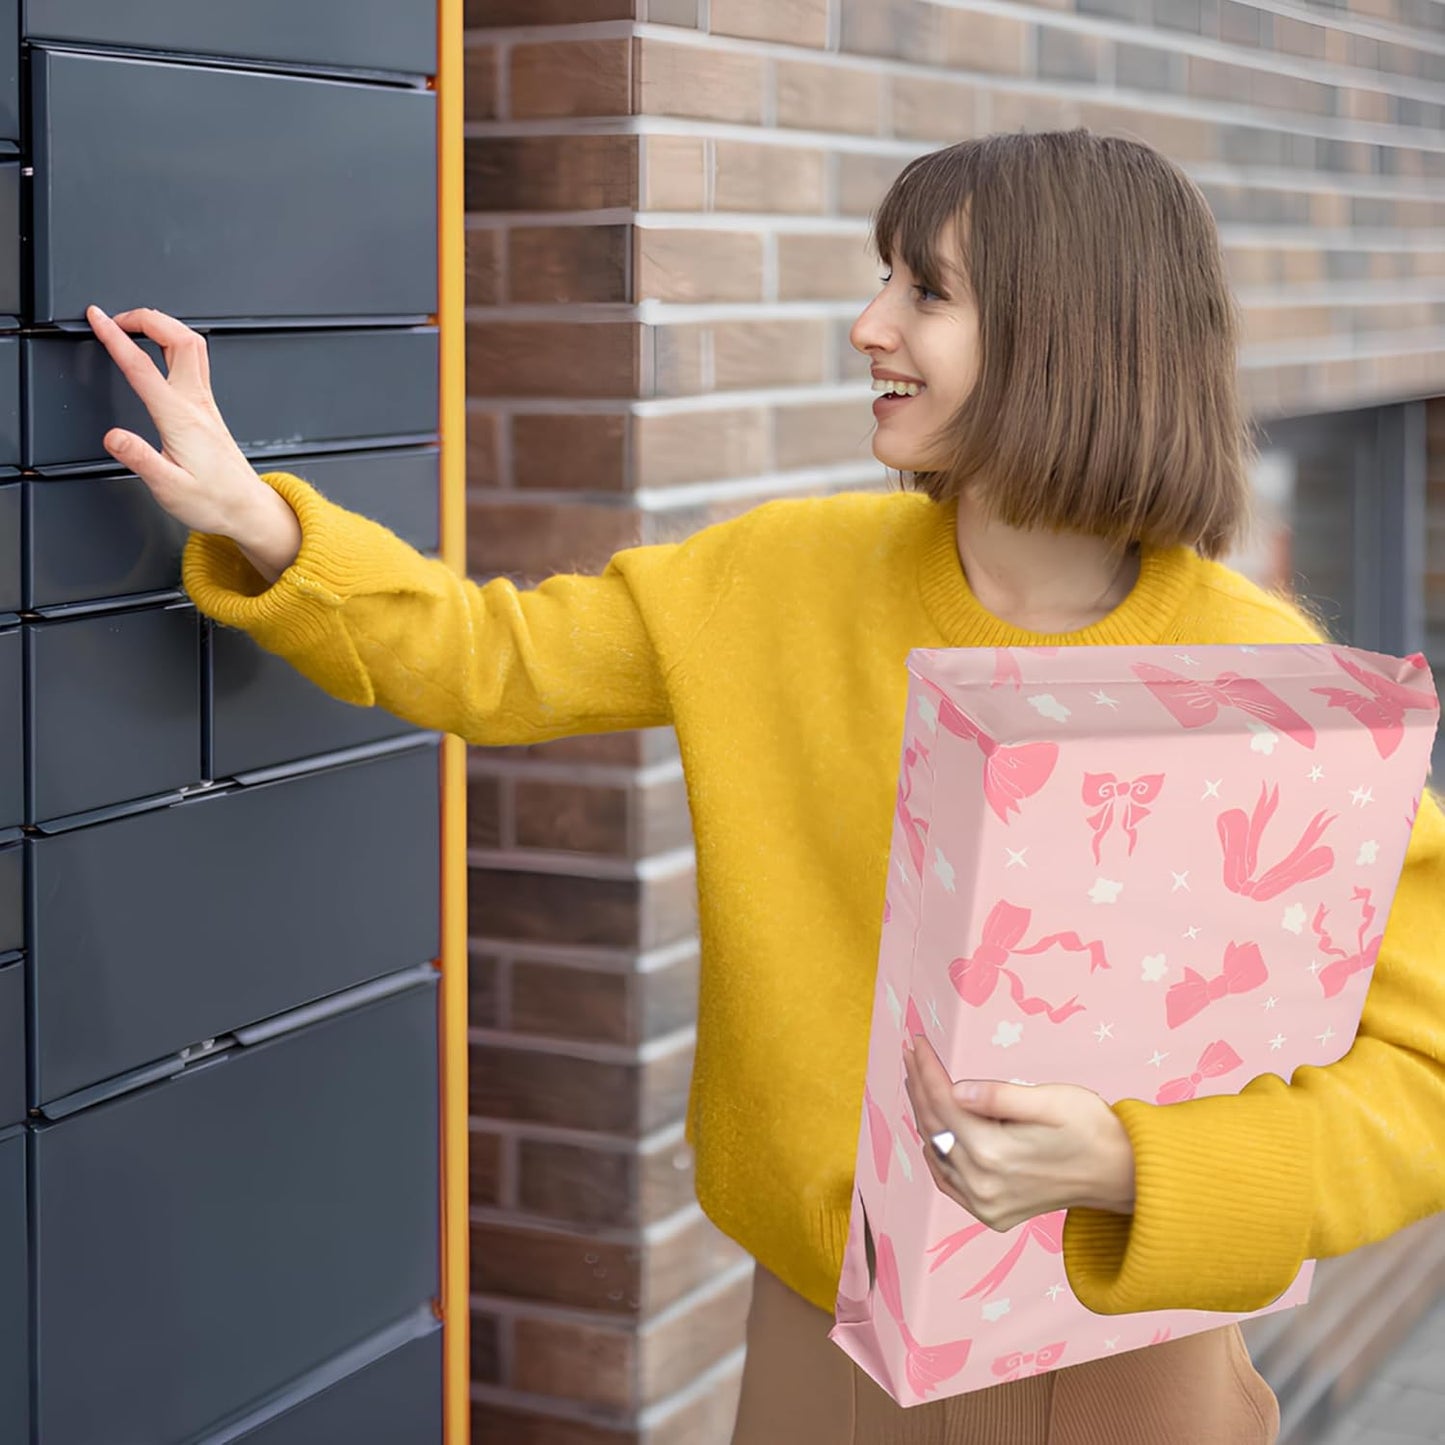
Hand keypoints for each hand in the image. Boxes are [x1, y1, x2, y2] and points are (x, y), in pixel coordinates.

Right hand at [85, 304, 300, 579]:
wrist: (247, 509)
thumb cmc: (214, 501)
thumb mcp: (169, 488)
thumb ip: (140, 459)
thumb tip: (114, 436)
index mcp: (180, 419)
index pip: (142, 366)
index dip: (116, 336)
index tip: (97, 318)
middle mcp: (196, 404)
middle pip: (179, 339)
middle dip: (146, 318)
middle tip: (115, 318)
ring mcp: (205, 404)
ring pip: (192, 346)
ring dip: (163, 326)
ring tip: (134, 325)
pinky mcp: (208, 409)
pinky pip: (195, 361)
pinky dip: (173, 342)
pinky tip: (160, 349)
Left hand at [902, 1032, 1134, 1232]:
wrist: (1122, 1175)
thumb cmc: (1091, 1129)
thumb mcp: (1051, 1100)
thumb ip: (1000, 1096)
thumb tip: (957, 1090)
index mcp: (994, 1154)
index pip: (944, 1103)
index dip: (927, 1069)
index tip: (917, 1041)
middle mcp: (982, 1186)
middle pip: (935, 1126)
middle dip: (919, 1085)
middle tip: (910, 1053)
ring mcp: (985, 1205)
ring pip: (937, 1151)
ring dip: (924, 1114)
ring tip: (916, 1079)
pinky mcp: (991, 1214)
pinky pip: (948, 1180)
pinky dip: (936, 1152)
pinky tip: (932, 1130)